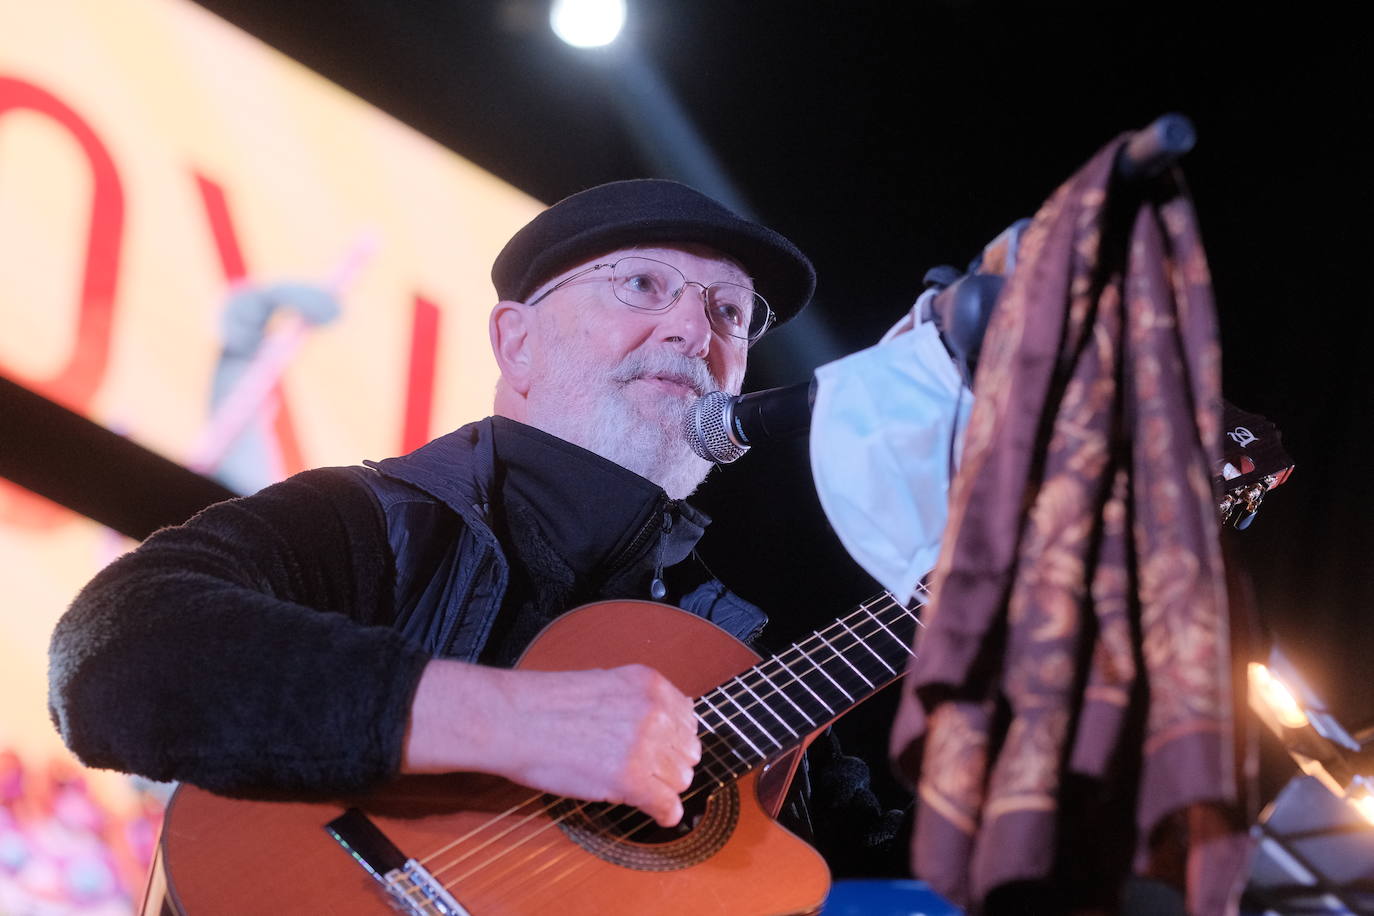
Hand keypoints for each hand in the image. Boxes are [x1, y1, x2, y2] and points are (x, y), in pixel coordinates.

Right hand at [403, 661, 701, 827]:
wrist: (513, 719)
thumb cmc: (543, 704)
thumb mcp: (603, 682)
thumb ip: (636, 701)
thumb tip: (662, 724)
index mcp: (649, 684)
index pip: (688, 719)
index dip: (673, 740)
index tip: (662, 752)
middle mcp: (654, 710)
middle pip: (688, 752)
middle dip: (669, 764)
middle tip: (645, 772)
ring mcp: (645, 744)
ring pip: (680, 780)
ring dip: (662, 788)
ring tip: (638, 788)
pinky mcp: (630, 778)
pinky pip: (667, 806)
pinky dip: (664, 815)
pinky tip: (656, 815)